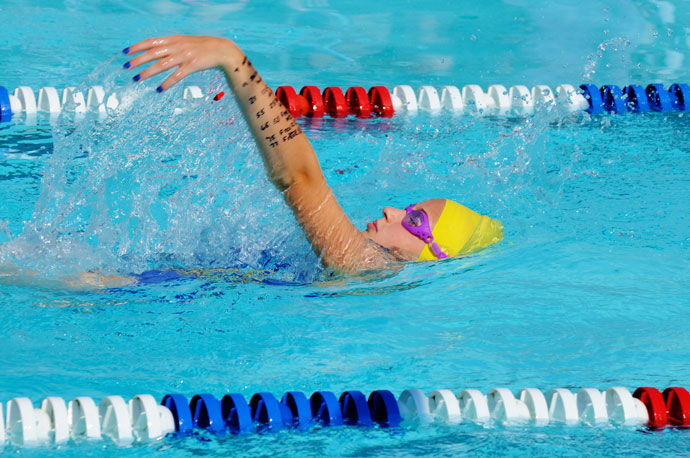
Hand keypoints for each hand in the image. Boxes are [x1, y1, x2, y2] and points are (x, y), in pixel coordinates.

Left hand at [123, 35, 240, 91]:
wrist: (221, 49)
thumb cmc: (202, 48)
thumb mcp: (185, 42)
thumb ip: (171, 45)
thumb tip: (155, 50)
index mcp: (174, 40)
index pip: (151, 42)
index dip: (137, 47)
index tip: (125, 52)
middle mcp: (177, 46)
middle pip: (153, 53)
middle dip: (138, 60)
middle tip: (125, 67)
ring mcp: (184, 56)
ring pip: (162, 64)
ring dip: (148, 72)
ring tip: (136, 79)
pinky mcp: (192, 66)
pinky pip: (177, 75)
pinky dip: (167, 83)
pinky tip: (159, 89)